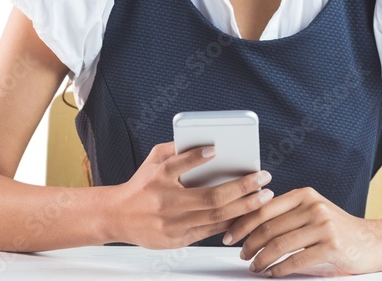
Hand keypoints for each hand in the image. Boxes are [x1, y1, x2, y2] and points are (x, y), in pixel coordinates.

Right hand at [110, 140, 274, 248]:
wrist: (118, 217)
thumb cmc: (141, 185)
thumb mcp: (152, 161)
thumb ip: (176, 149)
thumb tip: (205, 142)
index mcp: (157, 179)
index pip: (177, 165)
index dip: (196, 157)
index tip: (215, 149)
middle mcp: (166, 203)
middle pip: (210, 198)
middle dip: (242, 188)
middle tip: (263, 178)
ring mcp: (173, 224)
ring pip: (216, 217)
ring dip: (244, 207)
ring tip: (263, 197)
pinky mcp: (178, 240)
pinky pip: (210, 231)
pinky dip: (230, 221)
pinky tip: (247, 212)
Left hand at [224, 186, 381, 276]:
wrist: (372, 242)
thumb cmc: (338, 229)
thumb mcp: (314, 212)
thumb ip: (288, 213)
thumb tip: (251, 224)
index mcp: (305, 195)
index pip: (264, 208)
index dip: (243, 223)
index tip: (229, 235)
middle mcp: (313, 206)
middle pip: (269, 227)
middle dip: (249, 244)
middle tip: (241, 254)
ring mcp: (323, 226)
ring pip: (279, 245)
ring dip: (262, 260)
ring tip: (255, 267)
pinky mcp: (331, 246)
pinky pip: (295, 260)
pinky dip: (279, 269)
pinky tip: (273, 273)